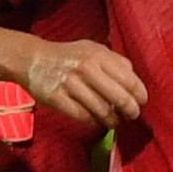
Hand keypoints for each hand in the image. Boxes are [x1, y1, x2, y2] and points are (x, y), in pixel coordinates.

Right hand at [22, 36, 144, 127]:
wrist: (31, 59)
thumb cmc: (68, 56)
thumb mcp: (94, 49)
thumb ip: (116, 61)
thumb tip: (135, 79)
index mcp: (99, 56)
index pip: (130, 81)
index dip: (140, 96)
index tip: (141, 102)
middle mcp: (86, 69)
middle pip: (120, 98)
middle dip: (131, 111)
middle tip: (132, 115)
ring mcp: (70, 84)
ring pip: (103, 111)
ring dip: (113, 120)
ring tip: (115, 121)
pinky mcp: (56, 98)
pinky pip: (83, 116)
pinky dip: (94, 122)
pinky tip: (97, 121)